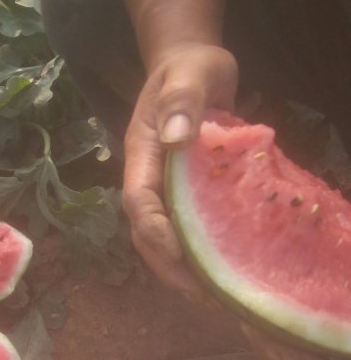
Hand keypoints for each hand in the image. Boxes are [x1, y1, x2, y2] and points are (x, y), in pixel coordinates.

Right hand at [121, 43, 237, 302]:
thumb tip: (175, 138)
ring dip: (181, 270)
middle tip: (204, 295)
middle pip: (144, 233)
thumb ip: (182, 101)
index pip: (138, 202)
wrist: (188, 64)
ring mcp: (161, 189)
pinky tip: (221, 272)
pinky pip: (181, 231)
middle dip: (169, 267)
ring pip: (159, 240)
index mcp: (142, 153)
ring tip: (214, 295)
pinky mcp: (179, 195)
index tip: (182, 257)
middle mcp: (146, 177)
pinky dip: (196, 255)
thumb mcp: (190, 74)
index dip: (156, 233)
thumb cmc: (190, 68)